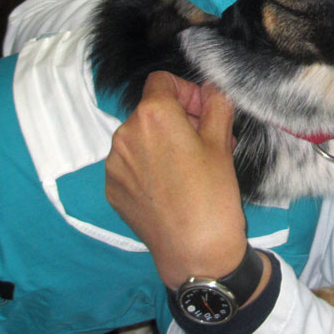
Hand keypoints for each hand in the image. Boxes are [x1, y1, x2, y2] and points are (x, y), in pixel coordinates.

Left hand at [105, 71, 246, 288]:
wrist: (194, 252)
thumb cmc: (212, 195)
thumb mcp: (222, 143)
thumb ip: (216, 105)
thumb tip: (211, 89)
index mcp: (152, 115)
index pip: (162, 81)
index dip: (187, 92)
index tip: (204, 113)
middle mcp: (124, 134)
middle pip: (151, 111)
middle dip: (178, 120)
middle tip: (206, 143)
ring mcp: (114, 164)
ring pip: (140, 139)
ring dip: (163, 143)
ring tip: (190, 169)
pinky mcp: (112, 189)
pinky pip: (131, 165)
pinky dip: (150, 167)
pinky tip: (172, 188)